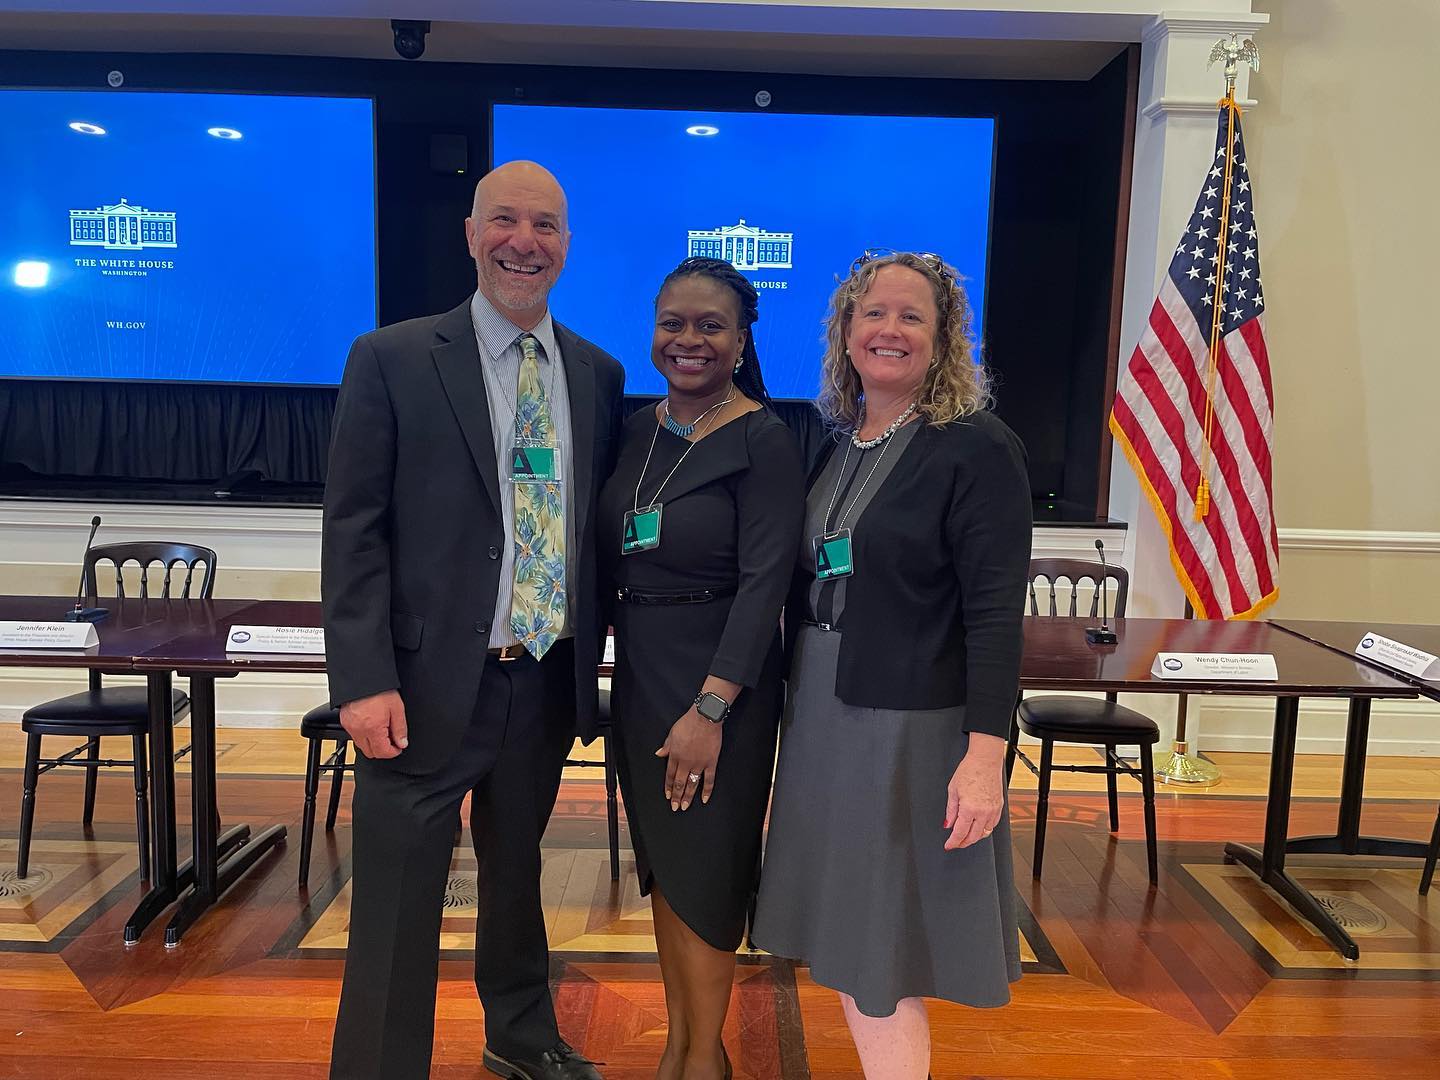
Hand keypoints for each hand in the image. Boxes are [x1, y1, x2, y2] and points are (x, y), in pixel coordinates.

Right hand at [340, 689, 407, 759]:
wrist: (362, 677)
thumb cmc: (379, 690)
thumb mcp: (397, 708)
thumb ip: (400, 728)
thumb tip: (402, 743)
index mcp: (373, 729)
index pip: (383, 752)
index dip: (393, 752)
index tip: (398, 748)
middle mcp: (359, 731)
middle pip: (371, 753)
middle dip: (383, 750)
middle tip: (391, 740)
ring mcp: (350, 727)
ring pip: (362, 746)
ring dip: (373, 743)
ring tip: (382, 730)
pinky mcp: (345, 722)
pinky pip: (354, 736)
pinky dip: (364, 736)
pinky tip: (371, 726)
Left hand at [655, 708, 722, 810]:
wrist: (704, 718)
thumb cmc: (688, 723)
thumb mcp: (672, 733)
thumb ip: (666, 746)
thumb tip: (659, 754)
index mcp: (675, 755)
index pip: (670, 775)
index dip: (669, 786)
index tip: (668, 796)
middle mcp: (686, 762)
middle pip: (680, 783)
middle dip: (677, 796)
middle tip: (675, 807)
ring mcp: (699, 764)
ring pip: (692, 784)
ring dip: (688, 796)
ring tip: (685, 807)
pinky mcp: (711, 762)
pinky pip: (709, 779)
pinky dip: (707, 790)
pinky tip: (704, 799)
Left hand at [943, 732, 1006, 849]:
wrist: (985, 761)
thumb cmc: (969, 771)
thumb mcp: (953, 790)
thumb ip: (950, 811)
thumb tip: (948, 824)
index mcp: (969, 808)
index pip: (960, 833)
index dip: (953, 842)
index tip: (949, 846)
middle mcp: (983, 812)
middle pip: (973, 837)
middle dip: (963, 843)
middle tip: (956, 843)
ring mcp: (993, 811)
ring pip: (985, 833)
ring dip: (974, 837)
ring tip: (966, 836)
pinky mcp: (999, 807)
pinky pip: (992, 825)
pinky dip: (985, 829)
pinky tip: (978, 827)